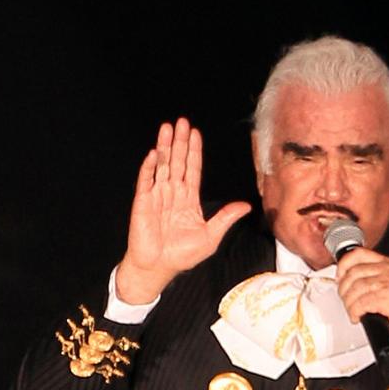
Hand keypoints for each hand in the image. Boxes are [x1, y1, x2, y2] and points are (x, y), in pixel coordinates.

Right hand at [116, 118, 250, 302]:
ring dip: (164, 147)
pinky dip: (149, 168)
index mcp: (188, 200)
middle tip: (181, 121)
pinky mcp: (143, 204)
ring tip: (166, 128)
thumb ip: (225, 218)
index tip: (195, 133)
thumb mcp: (210, 236)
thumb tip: (246, 206)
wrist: (159, 268)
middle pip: (177, 162)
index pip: (192, 170)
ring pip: (162, 166)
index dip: (194, 151)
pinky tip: (153, 154)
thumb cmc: (182, 255)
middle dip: (179, 142)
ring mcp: (157, 196)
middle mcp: (172, 194)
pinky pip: (146, 182)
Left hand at [335, 247, 388, 351]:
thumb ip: (368, 277)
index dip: (344, 265)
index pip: (360, 254)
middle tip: (346, 301)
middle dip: (344, 290)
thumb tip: (343, 276)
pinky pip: (363, 302)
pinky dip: (355, 312)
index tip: (338, 277)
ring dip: (349, 303)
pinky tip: (358, 317)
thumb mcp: (384, 288)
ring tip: (353, 311)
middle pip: (355, 273)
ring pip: (357, 288)